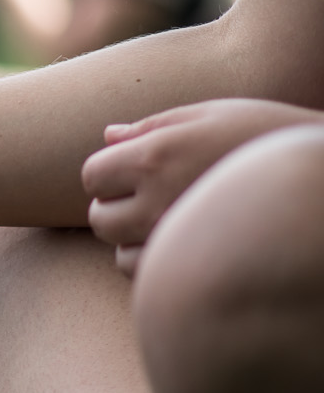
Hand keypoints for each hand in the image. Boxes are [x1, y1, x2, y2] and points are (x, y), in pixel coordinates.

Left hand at [83, 99, 323, 274]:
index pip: (92, 176)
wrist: (322, 180)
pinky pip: (148, 278)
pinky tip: (186, 243)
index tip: (135, 169)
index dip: (109, 172)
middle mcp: (159, 202)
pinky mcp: (196, 269)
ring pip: (118, 253)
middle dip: (116, 207)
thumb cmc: (268, 135)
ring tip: (172, 220)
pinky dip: (155, 264)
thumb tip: (107, 136)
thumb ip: (153, 126)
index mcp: (156, 156)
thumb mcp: (213, 115)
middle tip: (152, 196)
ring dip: (133, 240)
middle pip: (100, 218)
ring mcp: (176, 242)